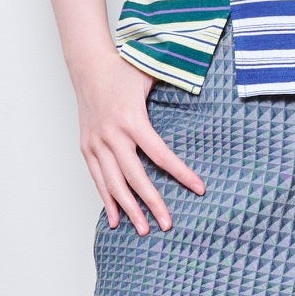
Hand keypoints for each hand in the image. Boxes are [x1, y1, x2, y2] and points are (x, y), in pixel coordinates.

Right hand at [75, 47, 206, 234]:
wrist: (87, 64)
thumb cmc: (122, 68)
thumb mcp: (151, 75)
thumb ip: (176, 85)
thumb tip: (208, 88)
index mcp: (132, 120)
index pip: (160, 154)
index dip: (181, 173)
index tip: (199, 189)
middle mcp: (112, 136)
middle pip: (135, 177)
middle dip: (152, 203)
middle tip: (168, 224)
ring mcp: (96, 144)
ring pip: (113, 184)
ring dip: (129, 210)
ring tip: (144, 230)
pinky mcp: (87, 147)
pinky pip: (98, 179)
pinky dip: (107, 200)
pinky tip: (116, 220)